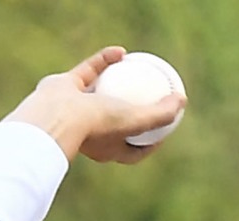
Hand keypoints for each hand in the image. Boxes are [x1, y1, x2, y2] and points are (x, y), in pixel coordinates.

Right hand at [3, 46, 186, 163]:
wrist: (56, 114)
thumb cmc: (98, 123)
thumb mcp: (137, 121)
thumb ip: (161, 114)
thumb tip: (182, 102)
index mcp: (107, 148)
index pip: (134, 150)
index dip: (151, 142)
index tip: (165, 129)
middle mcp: (91, 132)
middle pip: (117, 121)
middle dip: (133, 111)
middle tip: (152, 96)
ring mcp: (76, 110)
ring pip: (101, 94)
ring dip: (118, 83)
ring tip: (137, 71)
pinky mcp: (64, 88)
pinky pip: (89, 71)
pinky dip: (104, 61)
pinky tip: (121, 52)